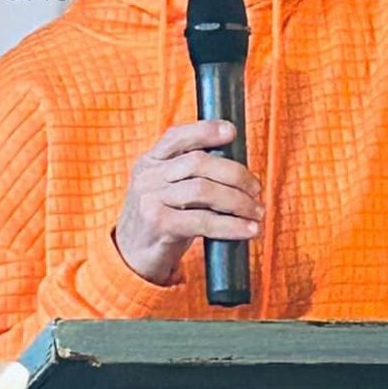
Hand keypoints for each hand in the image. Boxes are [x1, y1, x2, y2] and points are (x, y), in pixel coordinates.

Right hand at [113, 120, 262, 286]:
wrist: (131, 258)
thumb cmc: (160, 222)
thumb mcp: (166, 191)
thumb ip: (188, 175)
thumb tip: (237, 170)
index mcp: (149, 162)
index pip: (177, 137)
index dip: (206, 130)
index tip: (231, 132)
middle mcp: (147, 177)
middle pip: (198, 162)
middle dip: (235, 174)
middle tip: (256, 189)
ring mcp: (151, 200)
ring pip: (204, 190)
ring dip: (238, 201)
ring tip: (256, 211)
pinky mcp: (159, 225)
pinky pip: (203, 220)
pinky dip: (231, 225)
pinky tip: (248, 230)